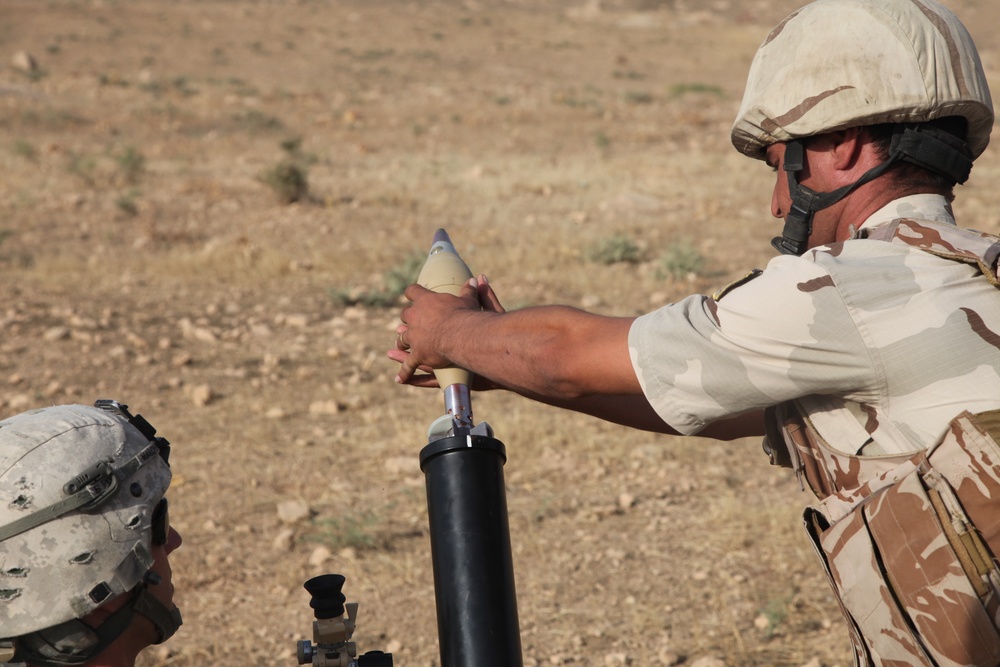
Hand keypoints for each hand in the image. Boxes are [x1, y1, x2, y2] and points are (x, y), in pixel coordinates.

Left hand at [387, 275, 505, 387]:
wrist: (461, 334)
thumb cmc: (466, 315)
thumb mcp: (470, 301)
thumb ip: (471, 290)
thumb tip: (477, 278)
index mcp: (426, 300)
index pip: (413, 291)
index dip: (413, 292)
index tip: (412, 293)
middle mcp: (415, 317)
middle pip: (405, 315)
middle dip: (407, 319)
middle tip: (409, 321)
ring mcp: (414, 336)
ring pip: (403, 338)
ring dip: (402, 341)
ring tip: (400, 345)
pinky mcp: (417, 354)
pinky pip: (409, 365)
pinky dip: (405, 371)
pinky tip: (400, 378)